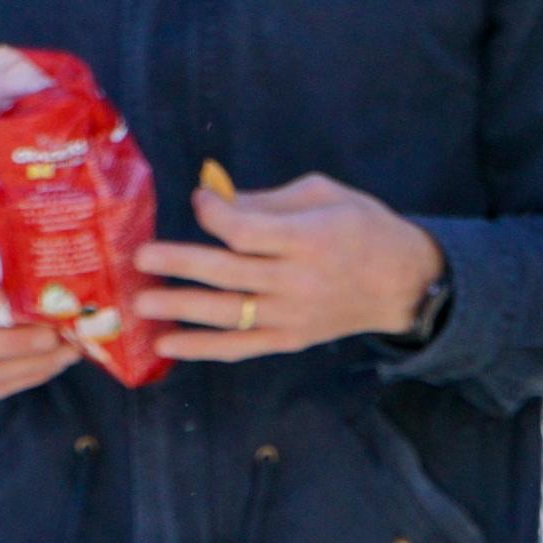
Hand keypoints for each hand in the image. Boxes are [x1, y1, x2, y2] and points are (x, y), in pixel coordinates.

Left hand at [137, 174, 444, 363]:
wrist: (402, 283)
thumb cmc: (361, 228)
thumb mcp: (324, 195)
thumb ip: (268, 200)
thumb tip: (216, 200)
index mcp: (308, 238)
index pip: (247, 231)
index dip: (215, 215)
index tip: (200, 202)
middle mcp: (298, 281)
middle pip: (228, 273)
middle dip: (180, 263)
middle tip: (140, 258)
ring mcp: (292, 315)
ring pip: (228, 314)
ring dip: (181, 308)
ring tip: (142, 304)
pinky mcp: (289, 339)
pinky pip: (240, 346)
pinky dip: (202, 347)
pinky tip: (168, 343)